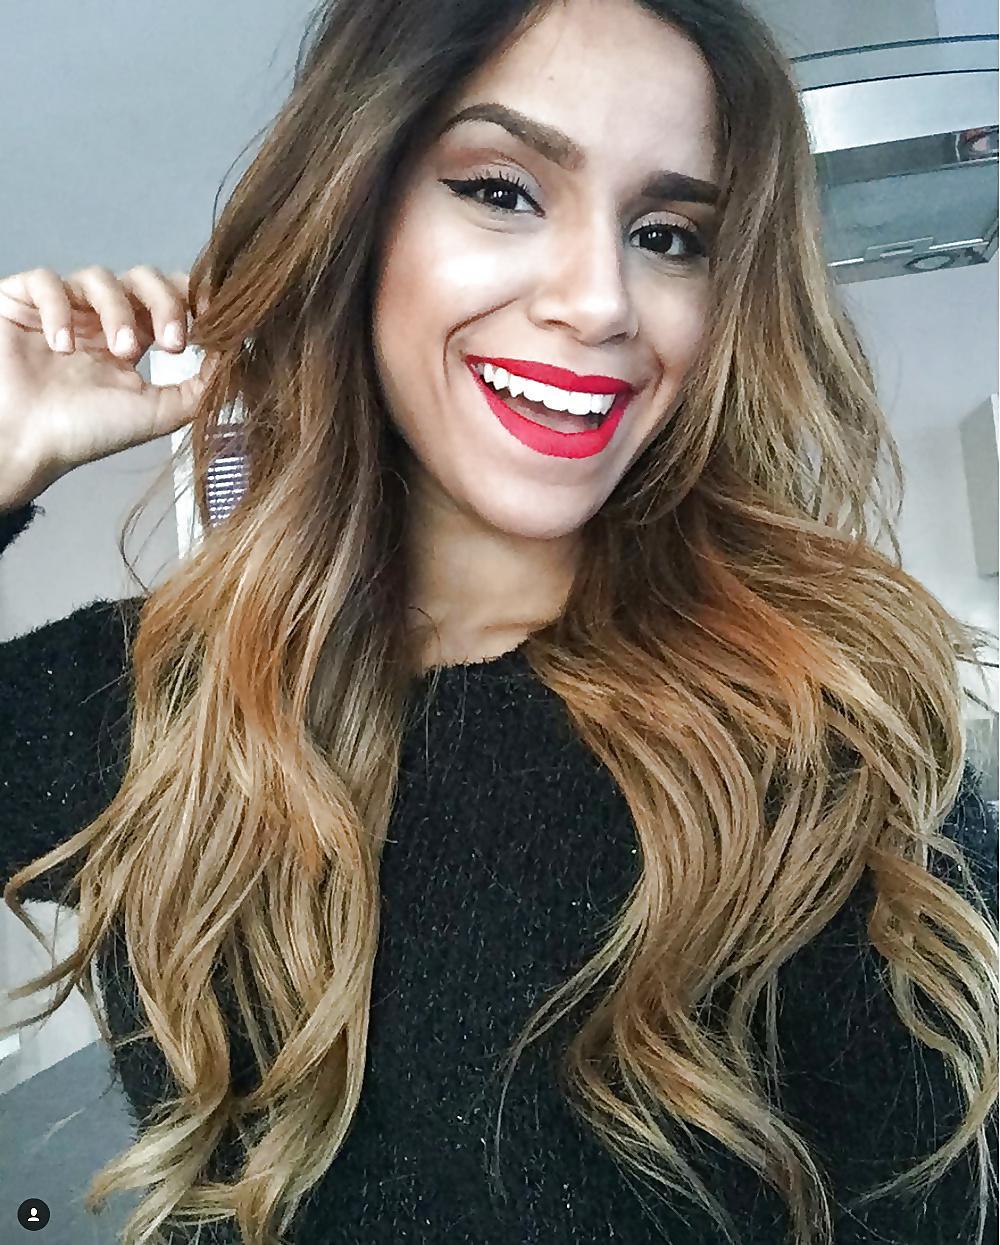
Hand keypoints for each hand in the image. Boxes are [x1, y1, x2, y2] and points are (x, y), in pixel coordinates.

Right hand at [0, 265, 215, 510]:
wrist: (25, 446)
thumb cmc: (83, 434)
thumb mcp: (159, 413)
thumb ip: (201, 387)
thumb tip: (236, 355)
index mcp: (131, 339)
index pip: (168, 298)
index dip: (193, 298)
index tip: (215, 317)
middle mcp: (97, 319)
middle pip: (141, 278)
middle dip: (164, 304)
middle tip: (173, 344)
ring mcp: (61, 308)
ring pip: (99, 277)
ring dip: (117, 312)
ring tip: (119, 353)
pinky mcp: (20, 302)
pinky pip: (45, 280)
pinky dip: (59, 308)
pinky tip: (63, 345)